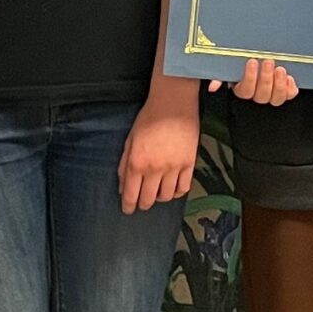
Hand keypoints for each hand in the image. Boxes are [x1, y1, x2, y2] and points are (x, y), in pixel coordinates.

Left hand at [120, 86, 199, 212]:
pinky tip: (173, 187)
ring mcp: (174, 167)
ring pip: (167, 196)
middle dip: (143, 204)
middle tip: (142, 202)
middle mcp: (155, 169)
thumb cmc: (150, 117)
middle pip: (148, 199)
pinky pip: (184, 187)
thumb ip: (124, 164)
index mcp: (137, 163)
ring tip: (158, 191)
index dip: (128, 206)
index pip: (131, 195)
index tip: (128, 210)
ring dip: (160, 197)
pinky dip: (177, 192)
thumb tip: (123, 186)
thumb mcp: (130, 140)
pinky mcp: (189, 163)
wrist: (174, 102)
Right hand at [207, 58, 298, 107]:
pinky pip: (290, 95)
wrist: (263, 58)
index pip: (245, 91)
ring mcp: (273, 95)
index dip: (249, 78)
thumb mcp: (231, 66)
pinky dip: (291, 88)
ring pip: (276, 99)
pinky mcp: (286, 92)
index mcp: (243, 90)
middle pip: (262, 96)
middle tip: (268, 62)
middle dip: (265, 79)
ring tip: (280, 69)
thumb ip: (220, 76)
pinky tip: (289, 78)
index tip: (252, 61)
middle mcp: (258, 95)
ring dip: (278, 84)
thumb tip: (213, 86)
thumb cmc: (244, 62)